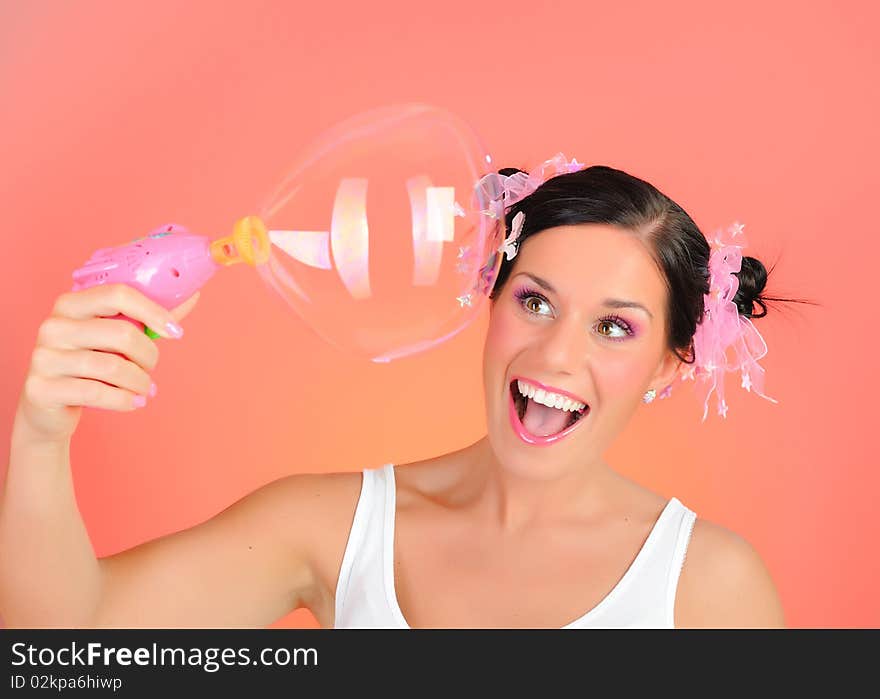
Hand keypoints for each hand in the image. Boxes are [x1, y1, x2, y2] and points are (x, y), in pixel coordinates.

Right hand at [15, 284, 199, 443]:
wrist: (48, 408)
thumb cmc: (90, 365)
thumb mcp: (114, 339)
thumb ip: (147, 319)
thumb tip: (191, 296)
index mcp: (71, 304)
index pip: (118, 294)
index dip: (153, 311)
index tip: (176, 333)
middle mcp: (53, 326)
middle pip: (122, 333)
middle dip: (148, 355)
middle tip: (152, 368)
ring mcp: (43, 357)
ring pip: (113, 366)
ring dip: (140, 382)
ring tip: (145, 389)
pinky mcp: (41, 388)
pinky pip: (97, 392)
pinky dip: (125, 400)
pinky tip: (134, 402)